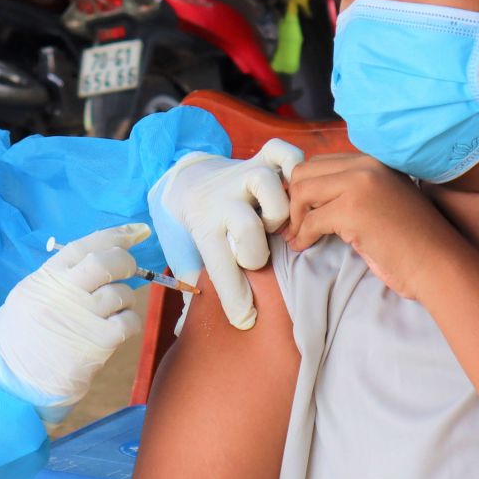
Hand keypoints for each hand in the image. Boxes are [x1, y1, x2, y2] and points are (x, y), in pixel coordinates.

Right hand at [0, 223, 147, 421]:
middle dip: (126, 262)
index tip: (138, 231)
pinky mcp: (98, 342)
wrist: (17, 386)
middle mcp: (64, 292)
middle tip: (130, 270)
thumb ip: (54, 280)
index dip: (116, 234)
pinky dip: (129, 322)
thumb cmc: (21, 342)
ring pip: (122, 293)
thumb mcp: (25, 299)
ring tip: (112, 312)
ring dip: (126, 300)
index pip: (85, 245)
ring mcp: (83, 316)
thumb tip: (92, 259)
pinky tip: (116, 330)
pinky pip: (129, 321)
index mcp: (45, 278)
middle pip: (108, 262)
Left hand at [150, 140, 304, 329]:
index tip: (245, 319)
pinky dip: (293, 164)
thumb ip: (192, 288)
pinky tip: (292, 186)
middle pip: (246, 227)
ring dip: (278, 210)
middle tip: (255, 256)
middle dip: (255, 252)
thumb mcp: (185, 258)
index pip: (219, 267)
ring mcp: (242, 174)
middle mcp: (223, 199)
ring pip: (267, 185)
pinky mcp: (260, 157)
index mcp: (203, 227)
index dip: (235, 299)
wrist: (186, 180)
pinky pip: (282, 151)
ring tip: (274, 224)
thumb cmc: (196, 230)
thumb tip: (188, 328)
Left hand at [285, 154, 459, 299]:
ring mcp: (360, 184)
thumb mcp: (381, 202)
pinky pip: (311, 220)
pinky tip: (304, 246)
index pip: (321, 163)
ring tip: (298, 236)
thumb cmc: (412, 240)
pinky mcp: (353, 210)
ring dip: (295, 217)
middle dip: (293, 199)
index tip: (299, 210)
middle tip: (294, 224)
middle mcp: (366, 165)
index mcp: (373, 161)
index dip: (304, 187)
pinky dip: (303, 236)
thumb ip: (352, 191)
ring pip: (302, 191)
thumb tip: (308, 197)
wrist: (437, 263)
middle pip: (305, 172)